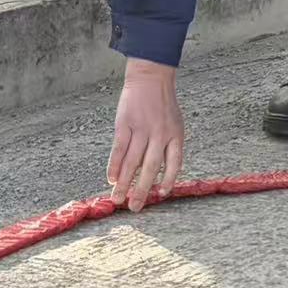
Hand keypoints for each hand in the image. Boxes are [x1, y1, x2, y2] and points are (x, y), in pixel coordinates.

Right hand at [108, 58, 184, 212]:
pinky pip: (119, 149)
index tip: (161, 194)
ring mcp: (142, 129)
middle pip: (151, 167)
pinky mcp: (125, 125)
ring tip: (117, 199)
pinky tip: (111, 178)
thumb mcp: (175, 124)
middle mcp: (160, 134)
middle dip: (142, 190)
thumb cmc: (163, 106)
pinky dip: (114, 165)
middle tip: (134, 208)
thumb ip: (169, 146)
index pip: (175, 163)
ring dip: (124, 183)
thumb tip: (159, 175)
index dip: (168, 180)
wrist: (151, 79)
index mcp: (176, 135)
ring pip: (132, 162)